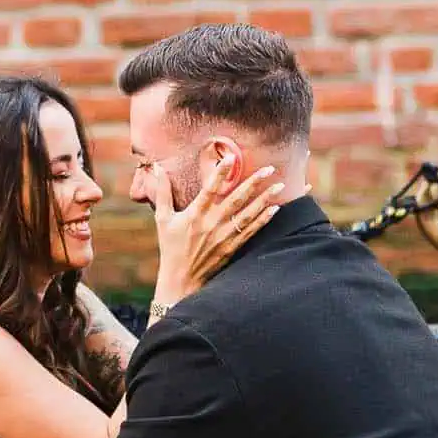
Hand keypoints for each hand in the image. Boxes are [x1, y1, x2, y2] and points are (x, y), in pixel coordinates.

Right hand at [145, 154, 285, 309]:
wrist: (180, 280)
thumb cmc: (170, 247)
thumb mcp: (162, 218)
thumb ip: (162, 192)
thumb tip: (157, 168)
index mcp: (194, 214)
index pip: (209, 189)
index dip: (221, 172)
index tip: (232, 157)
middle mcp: (211, 224)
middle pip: (236, 199)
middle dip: (254, 182)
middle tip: (270, 168)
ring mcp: (223, 237)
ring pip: (248, 214)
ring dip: (265, 199)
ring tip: (280, 186)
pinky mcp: (231, 248)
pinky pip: (251, 232)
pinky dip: (263, 220)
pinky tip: (275, 209)